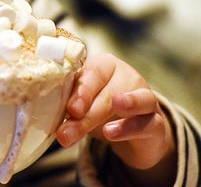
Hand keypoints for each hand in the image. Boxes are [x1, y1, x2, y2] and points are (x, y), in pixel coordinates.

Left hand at [56, 53, 175, 185]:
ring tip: (101, 127)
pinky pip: (146, 123)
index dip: (80, 91)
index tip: (68, 110)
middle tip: (66, 132)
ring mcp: (145, 96)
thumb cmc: (101, 110)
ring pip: (130, 102)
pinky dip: (128, 128)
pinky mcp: (157, 121)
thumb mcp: (83, 105)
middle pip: (106, 92)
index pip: (91, 74)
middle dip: (85, 114)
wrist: (136, 132)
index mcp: (104, 66)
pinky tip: (112, 134)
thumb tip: (43, 116)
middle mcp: (127, 76)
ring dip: (111, 115)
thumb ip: (69, 105)